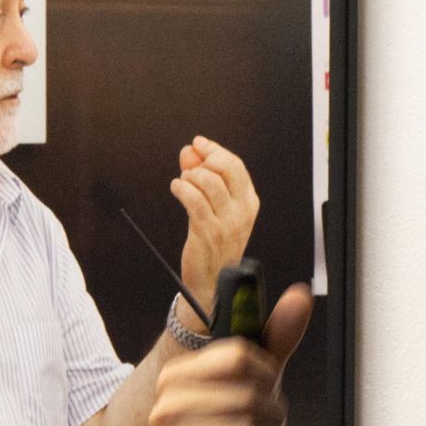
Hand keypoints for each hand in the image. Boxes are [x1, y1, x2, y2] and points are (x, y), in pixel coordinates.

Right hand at [147, 284, 312, 425]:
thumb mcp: (258, 381)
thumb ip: (277, 338)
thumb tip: (300, 295)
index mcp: (176, 375)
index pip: (239, 357)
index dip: (268, 373)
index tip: (271, 386)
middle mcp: (163, 408)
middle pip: (245, 398)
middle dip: (275, 415)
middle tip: (278, 424)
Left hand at [170, 137, 259, 321]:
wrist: (212, 283)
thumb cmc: (213, 245)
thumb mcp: (215, 209)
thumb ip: (203, 179)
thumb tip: (190, 151)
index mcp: (249, 203)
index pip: (236, 166)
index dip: (215, 150)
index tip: (198, 143)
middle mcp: (242, 211)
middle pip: (226, 168)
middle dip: (205, 158)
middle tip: (189, 162)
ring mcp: (227, 223)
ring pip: (209, 182)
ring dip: (191, 176)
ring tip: (183, 182)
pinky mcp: (207, 232)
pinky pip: (194, 201)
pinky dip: (182, 189)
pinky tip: (176, 188)